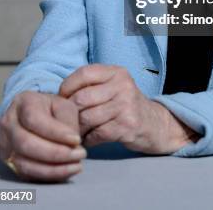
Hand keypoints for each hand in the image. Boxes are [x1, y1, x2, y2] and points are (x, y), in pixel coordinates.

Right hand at [0, 91, 86, 181]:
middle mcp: (9, 123)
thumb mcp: (63, 106)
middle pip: (26, 143)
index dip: (56, 132)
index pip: (34, 120)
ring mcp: (5, 144)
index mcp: (23, 103)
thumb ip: (68, 122)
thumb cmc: (51, 109)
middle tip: (79, 154)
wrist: (34, 114)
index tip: (76, 139)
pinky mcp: (9, 161)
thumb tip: (72, 145)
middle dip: (55, 153)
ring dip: (53, 169)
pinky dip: (47, 175)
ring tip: (75, 165)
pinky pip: (26, 174)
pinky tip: (65, 171)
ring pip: (24, 163)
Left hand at [59, 64, 200, 153]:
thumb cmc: (125, 104)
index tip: (62, 98)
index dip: (67, 86)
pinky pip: (96, 134)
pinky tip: (90, 139)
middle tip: (67, 120)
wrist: (154, 124)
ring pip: (87, 118)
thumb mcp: (113, 86)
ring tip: (77, 131)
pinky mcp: (127, 126)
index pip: (84, 73)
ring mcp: (126, 106)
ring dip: (77, 128)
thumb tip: (58, 96)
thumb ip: (91, 85)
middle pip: (82, 98)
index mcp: (117, 72)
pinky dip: (88, 139)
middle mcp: (123, 85)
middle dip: (70, 112)